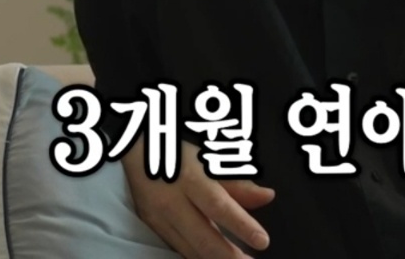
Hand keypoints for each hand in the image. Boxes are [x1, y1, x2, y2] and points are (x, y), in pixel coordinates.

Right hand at [122, 138, 275, 257]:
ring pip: (191, 249)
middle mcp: (174, 202)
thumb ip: (239, 183)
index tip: (262, 241)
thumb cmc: (180, 157)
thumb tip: (268, 197)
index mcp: (191, 179)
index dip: (241, 225)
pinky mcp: (154, 229)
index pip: (219, 206)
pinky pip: (179, 249)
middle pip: (203, 236)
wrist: (136, 156)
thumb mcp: (210, 162)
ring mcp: (161, 219)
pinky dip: (199, 258)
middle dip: (229, 256)